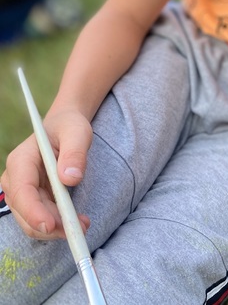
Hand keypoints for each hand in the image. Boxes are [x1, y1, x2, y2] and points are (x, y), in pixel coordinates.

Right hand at [1, 110, 92, 239]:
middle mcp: (15, 178)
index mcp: (21, 160)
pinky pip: (42, 219)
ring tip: (84, 224)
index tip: (52, 225)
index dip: (34, 211)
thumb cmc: (69, 127)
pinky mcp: (32, 199)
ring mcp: (22, 191)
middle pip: (26, 212)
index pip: (22, 191)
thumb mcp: (77, 132)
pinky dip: (58, 224)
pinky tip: (77, 221)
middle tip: (80, 228)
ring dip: (57, 228)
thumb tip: (71, 178)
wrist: (64, 128)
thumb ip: (75, 152)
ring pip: (33, 221)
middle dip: (51, 225)